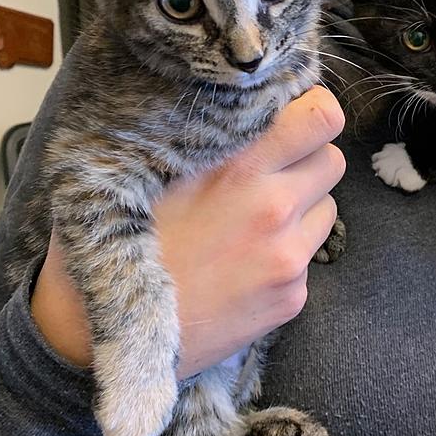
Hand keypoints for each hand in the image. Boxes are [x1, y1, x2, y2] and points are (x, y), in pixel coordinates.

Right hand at [32, 86, 345, 377]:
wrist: (103, 332)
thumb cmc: (118, 240)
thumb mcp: (147, 167)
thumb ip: (206, 135)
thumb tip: (242, 102)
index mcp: (239, 166)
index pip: (321, 116)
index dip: (313, 111)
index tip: (293, 118)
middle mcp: (273, 207)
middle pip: (332, 159)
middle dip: (308, 159)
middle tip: (270, 171)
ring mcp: (287, 256)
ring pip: (327, 206)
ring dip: (303, 206)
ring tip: (254, 220)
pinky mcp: (291, 298)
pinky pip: (309, 255)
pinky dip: (287, 253)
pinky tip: (243, 264)